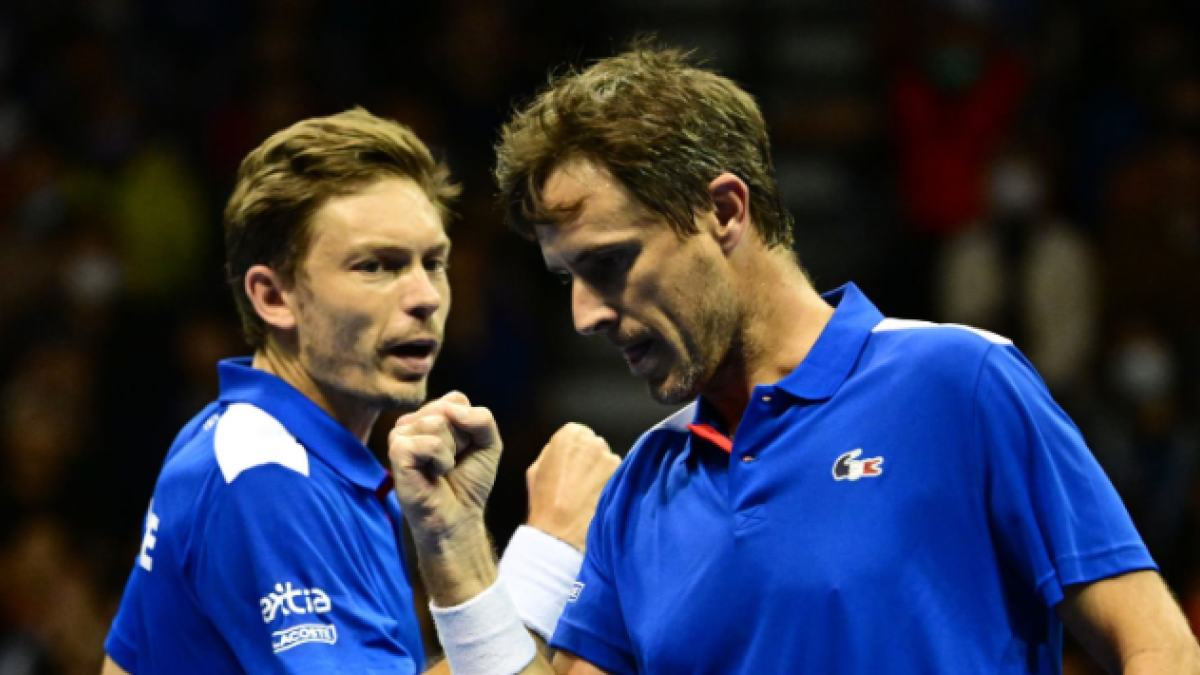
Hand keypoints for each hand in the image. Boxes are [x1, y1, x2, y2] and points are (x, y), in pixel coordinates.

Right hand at [387, 391, 501, 539]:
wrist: (458, 516)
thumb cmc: (469, 481)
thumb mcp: (489, 443)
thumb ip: (482, 418)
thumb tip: (453, 410)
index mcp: (431, 415)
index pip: (455, 399)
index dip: (469, 426)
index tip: (464, 449)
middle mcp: (413, 421)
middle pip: (447, 410)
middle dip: (461, 440)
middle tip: (452, 462)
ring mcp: (401, 435)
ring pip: (438, 423)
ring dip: (450, 453)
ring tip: (441, 469)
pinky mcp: (396, 451)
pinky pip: (431, 443)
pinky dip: (441, 461)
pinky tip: (433, 474)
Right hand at [526, 423, 620, 551]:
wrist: (561, 532)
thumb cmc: (544, 501)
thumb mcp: (536, 470)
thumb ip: (552, 452)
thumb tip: (564, 452)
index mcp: (569, 434)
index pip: (579, 434)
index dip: (575, 453)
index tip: (572, 468)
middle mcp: (593, 441)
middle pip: (596, 446)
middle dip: (591, 460)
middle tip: (581, 482)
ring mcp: (610, 458)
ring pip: (609, 462)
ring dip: (603, 474)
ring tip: (590, 494)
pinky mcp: (622, 477)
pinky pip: (619, 478)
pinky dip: (611, 486)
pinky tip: (600, 500)